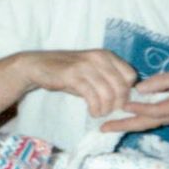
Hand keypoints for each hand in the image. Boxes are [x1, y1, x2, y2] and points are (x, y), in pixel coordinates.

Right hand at [21, 49, 136, 117]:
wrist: (38, 66)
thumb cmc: (67, 72)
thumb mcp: (91, 72)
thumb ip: (107, 81)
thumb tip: (124, 99)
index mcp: (106, 55)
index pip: (130, 75)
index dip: (127, 91)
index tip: (118, 102)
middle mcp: (98, 58)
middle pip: (121, 86)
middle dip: (118, 104)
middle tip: (109, 112)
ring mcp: (86, 66)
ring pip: (108, 93)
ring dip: (106, 108)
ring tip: (99, 113)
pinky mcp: (73, 75)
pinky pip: (92, 96)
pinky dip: (95, 108)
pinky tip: (92, 111)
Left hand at [102, 68, 168, 133]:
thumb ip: (164, 80)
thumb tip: (140, 88)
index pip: (157, 109)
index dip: (141, 108)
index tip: (125, 105)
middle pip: (145, 123)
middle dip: (124, 126)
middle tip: (104, 128)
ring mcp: (167, 120)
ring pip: (144, 125)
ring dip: (124, 127)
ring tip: (105, 128)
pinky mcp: (163, 119)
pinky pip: (146, 123)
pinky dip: (131, 123)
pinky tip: (117, 122)